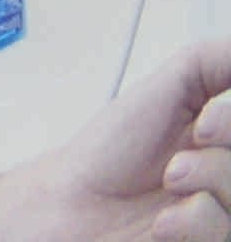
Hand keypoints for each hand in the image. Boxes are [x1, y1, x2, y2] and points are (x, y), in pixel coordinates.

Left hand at [15, 39, 230, 239]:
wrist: (71, 202)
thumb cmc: (110, 150)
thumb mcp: (164, 88)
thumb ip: (213, 62)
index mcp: (225, 136)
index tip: (205, 121)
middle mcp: (225, 174)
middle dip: (222, 145)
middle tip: (192, 141)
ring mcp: (221, 210)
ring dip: (201, 177)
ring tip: (169, 179)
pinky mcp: (208, 240)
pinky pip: (222, 229)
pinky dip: (187, 220)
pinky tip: (161, 221)